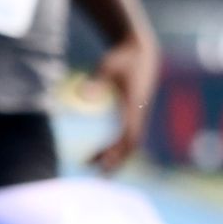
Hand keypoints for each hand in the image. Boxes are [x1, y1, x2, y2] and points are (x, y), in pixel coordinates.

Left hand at [89, 34, 159, 173]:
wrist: (140, 49)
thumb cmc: (122, 56)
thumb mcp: (107, 66)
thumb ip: (96, 81)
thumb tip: (82, 95)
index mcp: (134, 104)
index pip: (129, 135)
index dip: (116, 151)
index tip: (99, 163)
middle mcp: (140, 111)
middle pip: (132, 144)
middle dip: (116, 159)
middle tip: (96, 174)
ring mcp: (139, 112)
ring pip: (130, 141)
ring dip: (113, 155)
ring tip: (88, 163)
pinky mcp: (135, 111)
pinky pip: (127, 135)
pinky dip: (115, 146)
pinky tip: (99, 152)